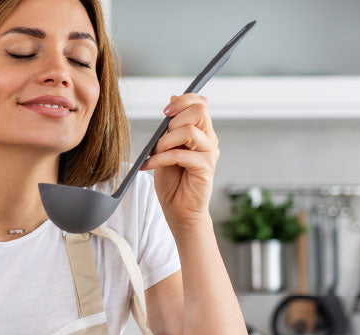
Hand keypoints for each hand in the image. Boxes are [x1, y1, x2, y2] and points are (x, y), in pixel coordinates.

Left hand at [141, 93, 219, 227]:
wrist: (178, 209)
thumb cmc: (173, 180)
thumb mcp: (166, 146)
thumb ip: (171, 125)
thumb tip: (172, 98)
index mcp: (202, 131)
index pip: (201, 103)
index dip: (183, 100)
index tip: (165, 111)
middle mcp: (209, 140)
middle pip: (199, 111)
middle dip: (174, 120)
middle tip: (161, 138)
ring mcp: (209, 154)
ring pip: (189, 131)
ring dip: (166, 140)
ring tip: (155, 153)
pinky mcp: (205, 169)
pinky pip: (181, 154)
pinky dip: (160, 158)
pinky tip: (150, 165)